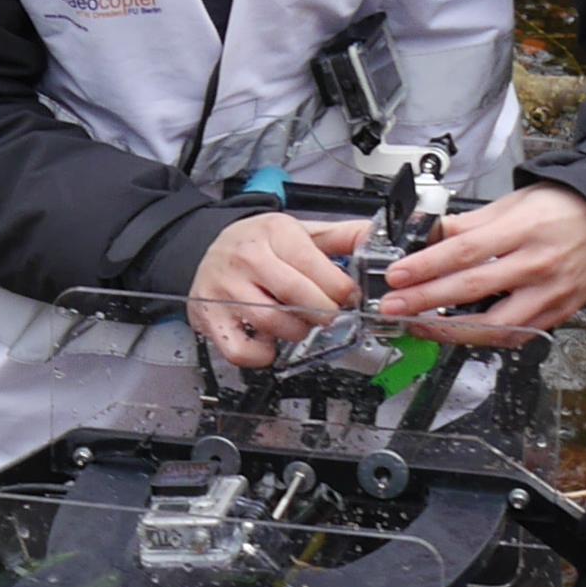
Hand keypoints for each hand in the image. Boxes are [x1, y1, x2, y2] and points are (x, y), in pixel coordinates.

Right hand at [189, 209, 366, 368]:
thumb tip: (375, 240)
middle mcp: (246, 258)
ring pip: (273, 323)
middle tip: (329, 314)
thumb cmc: (261, 245)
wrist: (211, 251)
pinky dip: (263, 355)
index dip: (340, 289)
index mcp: (274, 232)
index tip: (348, 296)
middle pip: (296, 295)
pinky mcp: (210, 318)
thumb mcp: (301, 231)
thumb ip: (342, 237)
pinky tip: (270, 341)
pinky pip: (241, 351)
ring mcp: (225, 289)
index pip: (313, 265)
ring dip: (297, 332)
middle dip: (324, 312)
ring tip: (299, 323)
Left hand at [377, 183, 585, 342]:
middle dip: (425, 300)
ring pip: (493, 324)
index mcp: (523, 229)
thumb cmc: (563, 208)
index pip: (465, 250)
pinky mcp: (558, 314)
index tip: (398, 275)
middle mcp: (537, 264)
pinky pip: (516, 335)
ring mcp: (549, 294)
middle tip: (393, 306)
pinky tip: (458, 333)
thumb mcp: (514, 203)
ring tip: (418, 325)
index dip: (427, 265)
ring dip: (450, 329)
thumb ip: (470, 224)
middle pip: (471, 288)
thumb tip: (429, 238)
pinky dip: (484, 338)